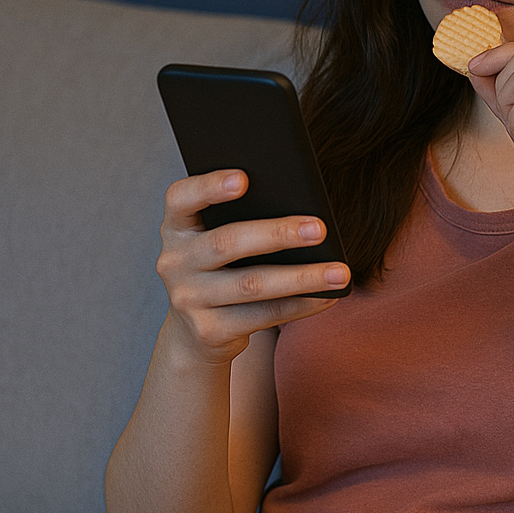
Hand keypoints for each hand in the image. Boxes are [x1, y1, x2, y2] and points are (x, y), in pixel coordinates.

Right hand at [155, 169, 348, 364]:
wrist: (196, 334)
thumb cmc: (221, 270)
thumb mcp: (217, 241)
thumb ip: (241, 221)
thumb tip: (303, 212)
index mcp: (176, 228)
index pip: (181, 198)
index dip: (209, 186)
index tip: (244, 178)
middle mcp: (174, 262)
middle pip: (226, 243)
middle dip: (277, 234)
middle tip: (319, 229)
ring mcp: (188, 299)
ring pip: (251, 284)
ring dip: (301, 277)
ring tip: (339, 271)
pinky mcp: (209, 331)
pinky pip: (262, 316)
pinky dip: (300, 306)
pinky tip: (328, 296)